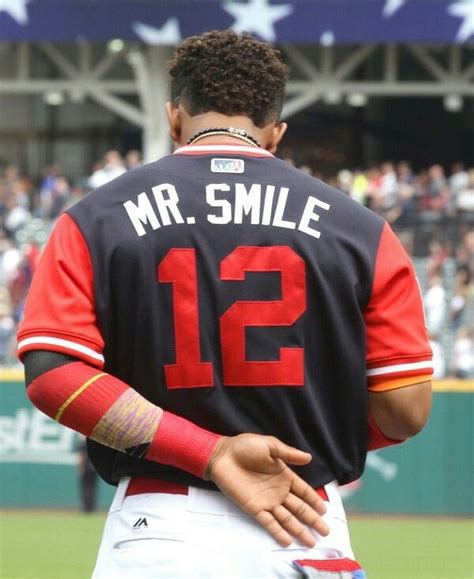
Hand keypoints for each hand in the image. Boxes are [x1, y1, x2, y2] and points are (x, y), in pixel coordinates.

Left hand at [206, 433, 329, 547]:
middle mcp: (278, 491)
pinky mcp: (254, 508)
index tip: (325, 510)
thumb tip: (309, 457)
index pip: (303, 491)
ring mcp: (267, 501)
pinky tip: (288, 541)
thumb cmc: (245, 447)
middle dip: (312, 519)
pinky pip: (269, 522)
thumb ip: (288, 454)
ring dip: (299, 530)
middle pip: (299, 508)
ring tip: (311, 542)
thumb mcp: (269, 445)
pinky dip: (278, 532)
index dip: (314, 500)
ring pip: (287, 518)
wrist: (222, 455)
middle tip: (326, 532)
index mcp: (283, 475)